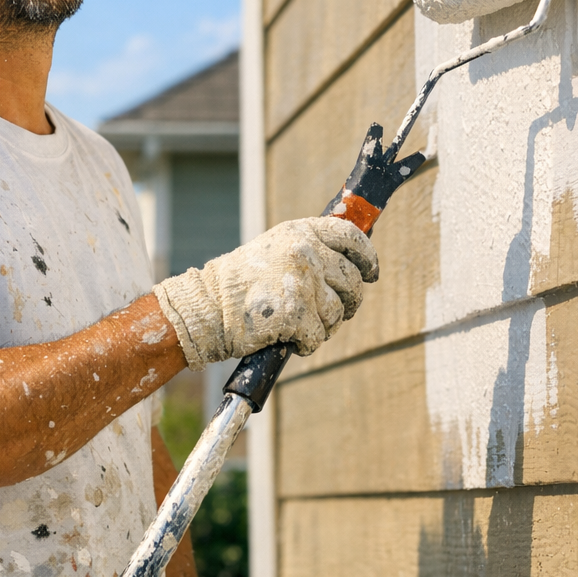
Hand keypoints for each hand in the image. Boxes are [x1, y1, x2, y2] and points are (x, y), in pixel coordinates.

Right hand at [152, 217, 377, 370]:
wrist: (207, 307)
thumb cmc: (238, 283)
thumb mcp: (274, 250)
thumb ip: (308, 250)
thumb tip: (350, 266)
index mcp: (300, 232)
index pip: (352, 236)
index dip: (367, 257)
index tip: (371, 273)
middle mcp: (305, 252)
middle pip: (352, 280)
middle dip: (349, 301)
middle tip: (335, 312)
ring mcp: (302, 283)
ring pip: (338, 312)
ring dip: (325, 325)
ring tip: (300, 325)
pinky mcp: (296, 314)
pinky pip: (319, 335)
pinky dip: (307, 344)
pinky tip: (289, 339)